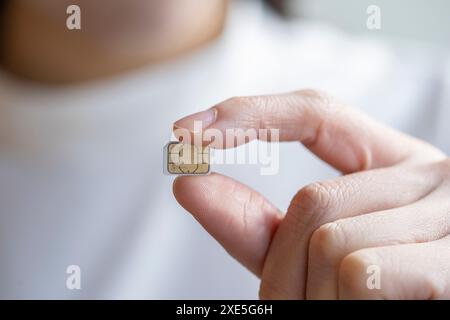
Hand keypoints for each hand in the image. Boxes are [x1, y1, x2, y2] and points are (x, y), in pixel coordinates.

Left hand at [172, 89, 449, 298]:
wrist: (431, 305)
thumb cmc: (380, 290)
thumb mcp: (323, 252)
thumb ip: (265, 226)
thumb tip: (188, 185)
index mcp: (396, 164)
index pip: (318, 113)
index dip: (252, 115)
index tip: (188, 131)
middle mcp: (429, 176)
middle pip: (310, 201)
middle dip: (282, 269)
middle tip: (298, 304)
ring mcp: (449, 212)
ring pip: (328, 241)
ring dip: (312, 296)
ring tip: (340, 309)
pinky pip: (359, 272)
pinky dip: (344, 305)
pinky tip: (375, 310)